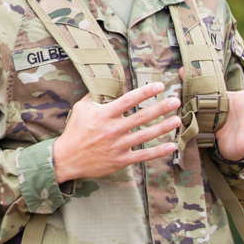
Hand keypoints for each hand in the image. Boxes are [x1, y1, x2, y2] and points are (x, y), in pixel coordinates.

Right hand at [53, 83, 180, 183]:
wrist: (66, 158)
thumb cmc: (74, 132)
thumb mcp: (80, 109)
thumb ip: (94, 96)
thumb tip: (103, 84)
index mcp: (104, 115)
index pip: (128, 100)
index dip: (145, 92)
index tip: (159, 86)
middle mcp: (113, 129)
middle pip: (141, 117)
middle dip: (160, 108)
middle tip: (176, 101)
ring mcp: (118, 145)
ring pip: (146, 135)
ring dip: (163, 127)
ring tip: (177, 119)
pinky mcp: (120, 160)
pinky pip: (143, 155)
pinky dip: (158, 151)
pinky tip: (171, 145)